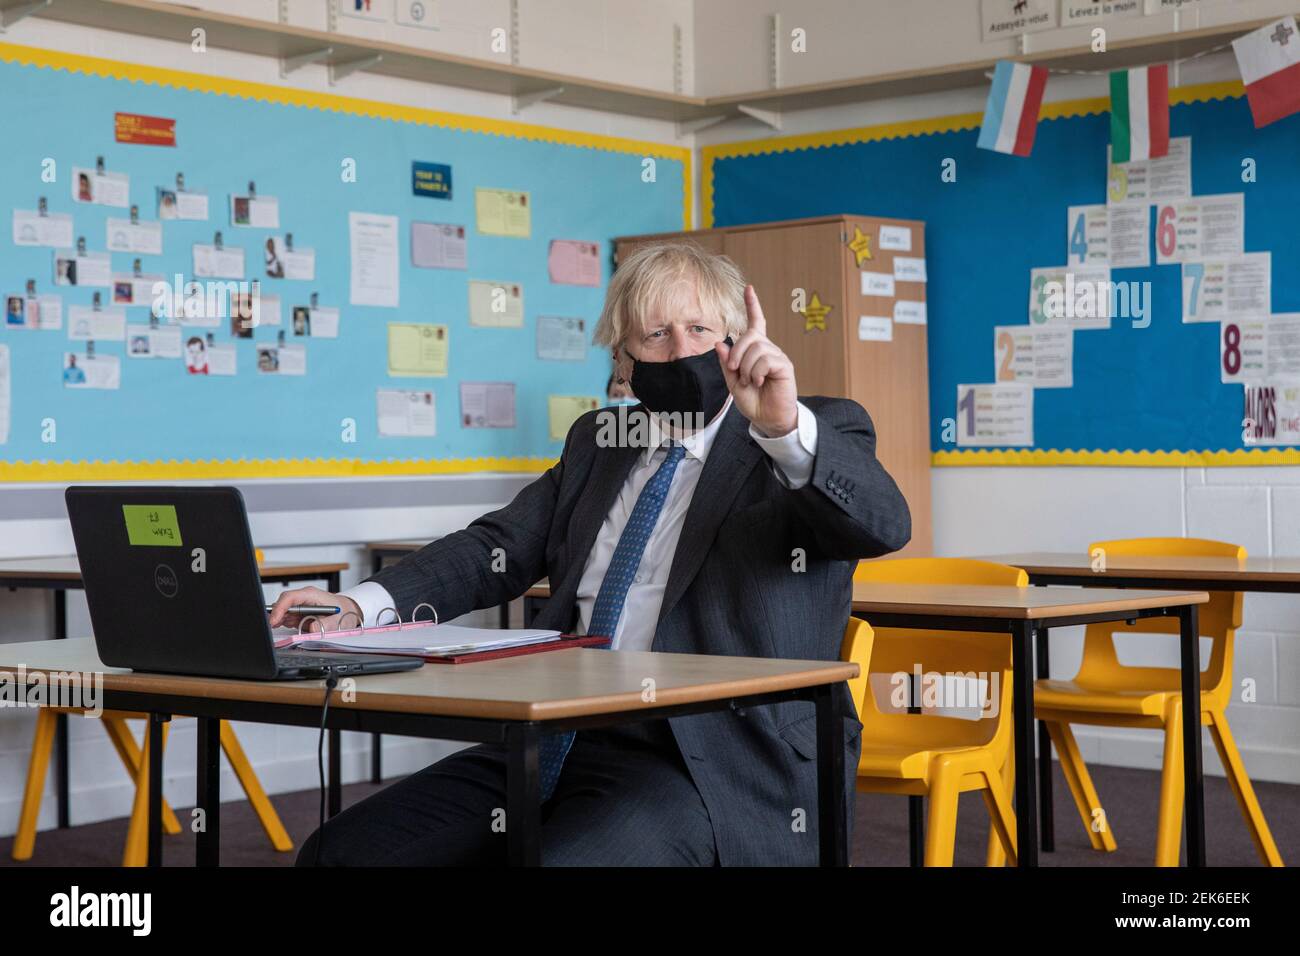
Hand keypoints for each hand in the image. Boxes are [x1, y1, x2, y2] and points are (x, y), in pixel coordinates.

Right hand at [268, 586, 361, 632]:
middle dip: (276, 616)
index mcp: (311, 595)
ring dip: (281, 621)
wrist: (346, 612)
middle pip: (282, 604)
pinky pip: (286, 617)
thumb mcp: (338, 620)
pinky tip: (292, 628)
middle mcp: (303, 598)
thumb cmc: (343, 612)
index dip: (279, 609)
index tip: (274, 621)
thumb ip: (326, 625)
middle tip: (275, 628)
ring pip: (282, 611)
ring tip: (289, 629)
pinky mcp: (299, 613)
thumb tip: (313, 628)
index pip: (289, 597)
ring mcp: (300, 605)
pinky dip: (285, 624)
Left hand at [716, 285, 798, 436]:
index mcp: (755, 350)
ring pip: (756, 348)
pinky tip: (759, 382)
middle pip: (749, 336)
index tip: (749, 289)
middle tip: (735, 371)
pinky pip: (765, 360)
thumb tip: (720, 343)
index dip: (752, 306)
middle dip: (736, 353)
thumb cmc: (753, 401)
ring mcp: (777, 356)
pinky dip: (756, 373)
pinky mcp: (784, 366)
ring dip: (746, 367)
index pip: (755, 323)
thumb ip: (727, 364)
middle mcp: (768, 349)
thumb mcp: (733, 382)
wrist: (767, 419)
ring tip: (751, 382)